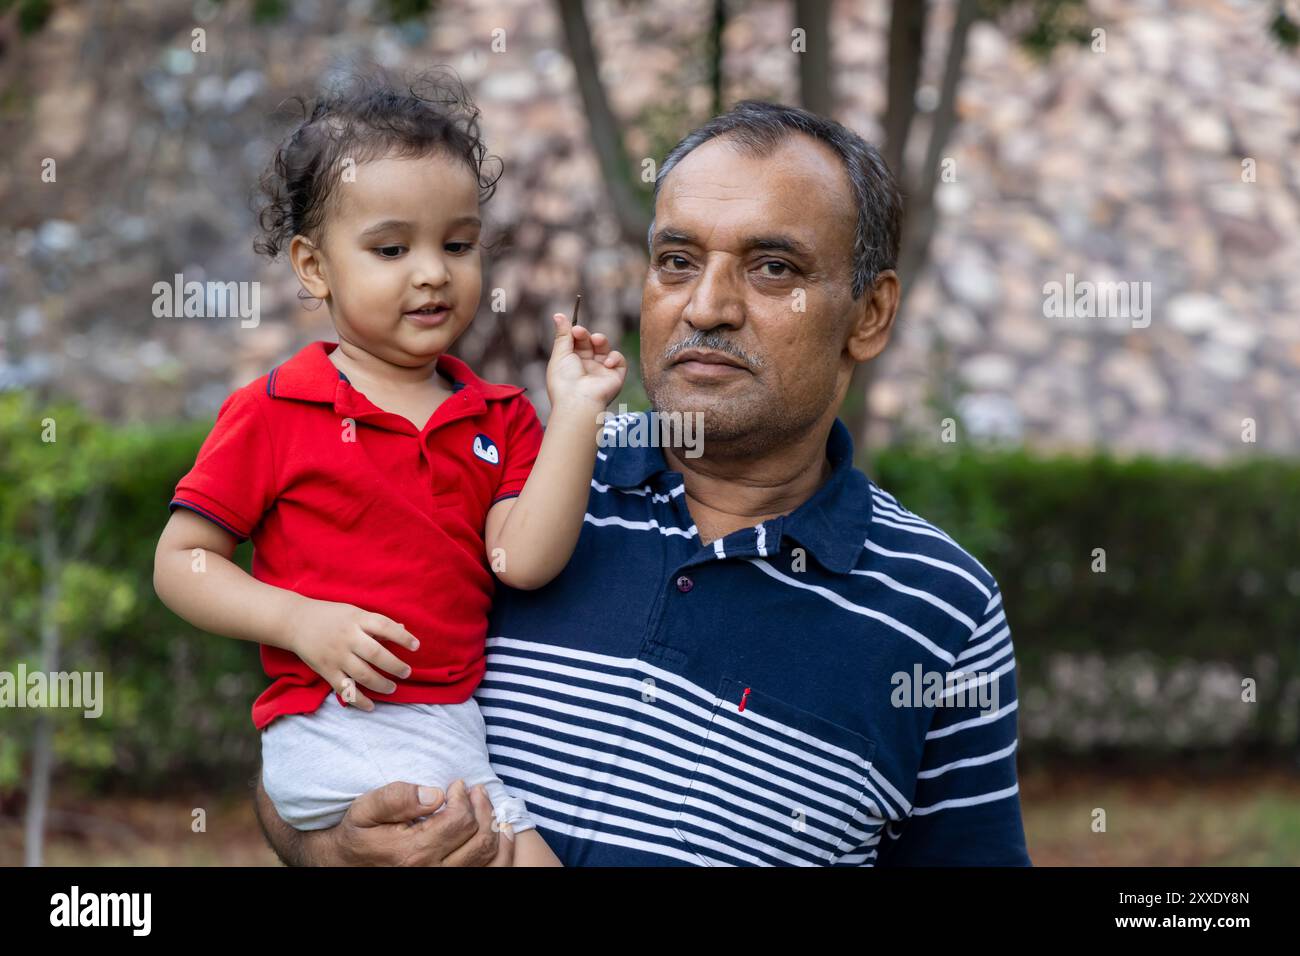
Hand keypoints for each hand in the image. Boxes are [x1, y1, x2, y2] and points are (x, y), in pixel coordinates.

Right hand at [262, 777, 514, 866]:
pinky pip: (489, 871)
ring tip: (489, 806)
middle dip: (483, 808)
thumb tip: (435, 794)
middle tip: (476, 790)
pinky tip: (499, 832)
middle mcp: (431, 871)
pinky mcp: (447, 882)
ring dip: (495, 828)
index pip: (460, 821)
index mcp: (412, 852)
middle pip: (479, 839)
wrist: (344, 864)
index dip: (464, 797)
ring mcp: (442, 880)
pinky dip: (501, 851)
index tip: (457, 785)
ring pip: (489, 858)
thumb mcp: (365, 809)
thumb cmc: (357, 834)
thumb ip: (397, 798)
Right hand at [284, 597, 419, 710]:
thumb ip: (376, 623)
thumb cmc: (331, 616)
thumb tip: (403, 628)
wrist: (295, 622)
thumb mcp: (354, 612)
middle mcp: (348, 637)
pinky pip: (344, 688)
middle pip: (376, 654)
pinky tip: (371, 706)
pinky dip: (359, 700)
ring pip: (363, 674)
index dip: (403, 637)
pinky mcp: (326, 670)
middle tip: (407, 673)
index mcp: (357, 619)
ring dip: (381, 684)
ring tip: (392, 688)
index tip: (416, 646)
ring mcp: (336, 655)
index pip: (385, 626)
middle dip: (395, 666)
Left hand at [546, 309, 627, 416]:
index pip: (576, 342)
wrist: (579, 401)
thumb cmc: (565, 380)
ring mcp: (601, 371)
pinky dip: (614, 357)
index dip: (575, 332)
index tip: (572, 326)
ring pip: (604, 348)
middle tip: (579, 332)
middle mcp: (586, 367)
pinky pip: (619, 360)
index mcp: (571, 363)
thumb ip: (562, 334)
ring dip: (601, 340)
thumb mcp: (560, 354)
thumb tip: (558, 315)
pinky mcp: (615, 376)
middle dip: (585, 335)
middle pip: (589, 343)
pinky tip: (606, 363)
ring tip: (596, 340)